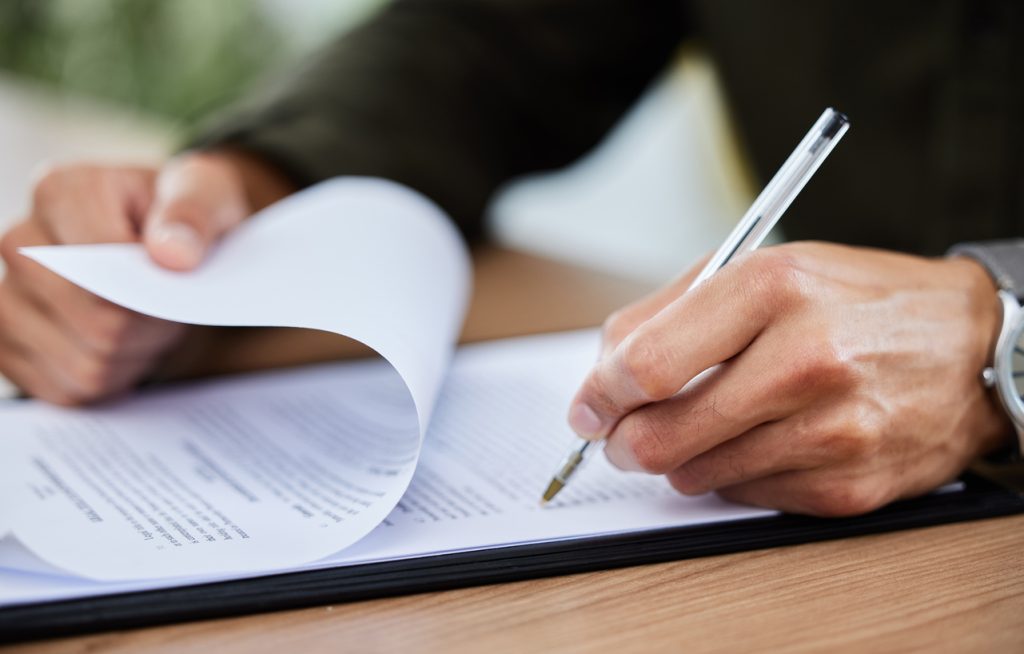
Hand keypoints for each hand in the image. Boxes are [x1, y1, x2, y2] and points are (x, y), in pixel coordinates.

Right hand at [0, 151, 284, 404]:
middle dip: (150, 328)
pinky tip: (126, 348)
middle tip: (171, 309)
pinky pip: (68, 390)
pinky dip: (110, 380)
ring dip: (134, 357)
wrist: (166, 248)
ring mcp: (5, 296)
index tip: (178, 280)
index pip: (101, 266)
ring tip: (149, 324)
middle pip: (97, 323)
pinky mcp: (8, 344)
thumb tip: (172, 253)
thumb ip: (196, 212)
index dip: (152, 289)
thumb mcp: (209, 195)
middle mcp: (19, 241)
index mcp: (61, 191)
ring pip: (84, 364)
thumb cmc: (184, 218)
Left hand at [568, 242, 1010, 515]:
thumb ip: (672, 309)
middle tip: (619, 436)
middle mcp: (806, 358)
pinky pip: (745, 496)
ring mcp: (832, 428)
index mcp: (774, 287)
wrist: (970, 347)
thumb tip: (603, 369)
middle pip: (662, 432)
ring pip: (695, 474)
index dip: (600, 393)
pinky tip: (758, 442)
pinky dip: (732, 476)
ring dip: (678, 459)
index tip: (587, 407)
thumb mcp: (766, 267)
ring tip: (702, 427)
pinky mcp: (847, 485)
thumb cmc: (856, 301)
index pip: (648, 362)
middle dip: (623, 441)